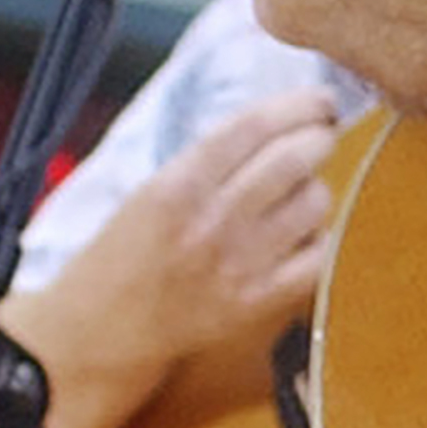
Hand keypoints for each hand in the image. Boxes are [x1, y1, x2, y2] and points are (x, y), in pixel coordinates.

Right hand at [129, 92, 343, 341]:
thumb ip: (210, 159)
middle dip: (320, 137)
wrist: (102, 327)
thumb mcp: (153, 189)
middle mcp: (211, 221)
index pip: (253, 126)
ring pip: (314, 204)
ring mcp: (239, 264)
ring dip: (317, 188)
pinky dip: (321, 237)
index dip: (297, 105)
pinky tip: (304, 234)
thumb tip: (279, 124)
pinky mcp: (258, 302)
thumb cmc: (127, 253)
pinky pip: (318, 257)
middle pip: (293, 159)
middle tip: (324, 134)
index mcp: (178, 185)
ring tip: (301, 190)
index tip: (320, 100)